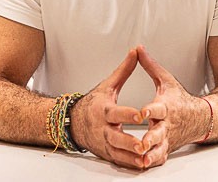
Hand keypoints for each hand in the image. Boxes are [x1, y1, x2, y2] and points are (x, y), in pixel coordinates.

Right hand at [69, 49, 145, 168]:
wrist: (73, 122)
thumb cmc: (94, 103)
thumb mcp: (108, 85)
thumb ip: (124, 71)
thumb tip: (135, 52)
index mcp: (104, 110)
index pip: (116, 112)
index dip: (127, 114)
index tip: (139, 115)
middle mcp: (103, 128)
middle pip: (116, 137)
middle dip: (129, 142)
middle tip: (142, 145)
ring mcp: (104, 142)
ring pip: (117, 152)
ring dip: (130, 157)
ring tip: (144, 159)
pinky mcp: (106, 153)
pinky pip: (117, 160)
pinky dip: (128, 164)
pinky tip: (140, 165)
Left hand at [136, 45, 208, 168]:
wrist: (200, 118)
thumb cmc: (180, 99)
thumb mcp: (166, 80)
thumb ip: (150, 66)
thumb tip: (138, 49)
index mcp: (166, 107)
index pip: (158, 108)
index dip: (149, 110)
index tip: (141, 112)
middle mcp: (167, 124)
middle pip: (158, 133)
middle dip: (150, 139)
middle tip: (141, 143)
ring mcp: (167, 138)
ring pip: (159, 149)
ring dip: (150, 155)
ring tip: (141, 160)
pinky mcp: (166, 147)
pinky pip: (159, 157)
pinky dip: (152, 162)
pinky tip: (142, 166)